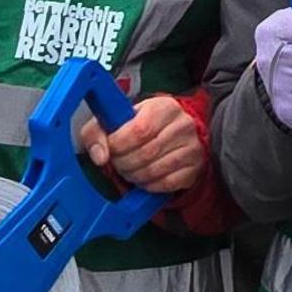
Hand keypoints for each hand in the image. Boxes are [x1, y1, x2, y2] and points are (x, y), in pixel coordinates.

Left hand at [83, 94, 206, 197]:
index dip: (119, 144)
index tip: (111, 148)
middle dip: (124, 163)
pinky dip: (149, 185)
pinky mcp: (194, 168)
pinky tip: (143, 178)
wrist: (173, 132)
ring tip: (128, 170)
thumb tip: (99, 156)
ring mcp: (192, 147)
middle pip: (146, 153)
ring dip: (134, 175)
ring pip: (155, 170)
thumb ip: (97, 132)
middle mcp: (182, 125)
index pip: (139, 130)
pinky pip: (166, 183)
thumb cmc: (141, 124)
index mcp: (163, 107)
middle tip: (117, 163)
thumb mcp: (117, 119)